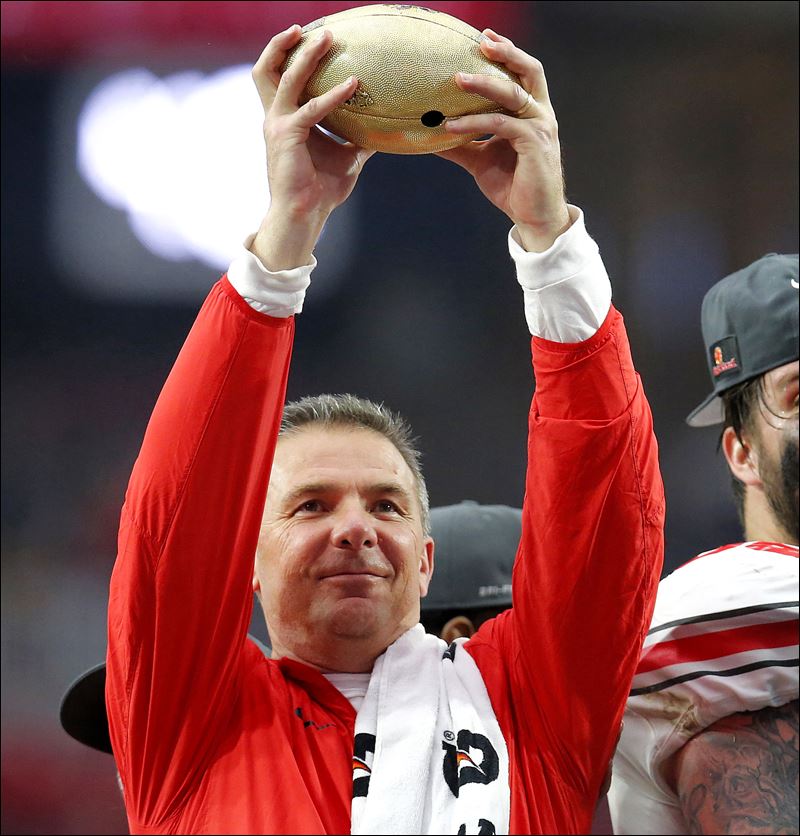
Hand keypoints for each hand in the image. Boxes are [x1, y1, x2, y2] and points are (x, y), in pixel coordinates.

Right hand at [250, 26, 374, 269]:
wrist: (304, 215)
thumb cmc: (322, 190)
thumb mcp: (347, 159)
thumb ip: (358, 141)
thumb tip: (384, 133)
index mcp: (285, 119)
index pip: (279, 78)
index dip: (289, 55)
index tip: (312, 37)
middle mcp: (275, 117)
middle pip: (268, 69)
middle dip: (286, 44)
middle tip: (316, 29)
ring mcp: (277, 124)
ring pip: (285, 78)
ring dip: (305, 56)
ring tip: (327, 39)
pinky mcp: (286, 135)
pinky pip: (312, 108)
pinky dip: (334, 95)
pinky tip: (353, 85)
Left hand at [436, 30, 570, 251]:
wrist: (533, 217)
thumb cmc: (512, 186)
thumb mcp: (480, 160)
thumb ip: (460, 144)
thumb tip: (429, 135)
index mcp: (532, 113)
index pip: (522, 74)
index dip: (506, 53)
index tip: (483, 37)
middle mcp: (540, 114)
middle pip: (528, 71)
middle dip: (506, 53)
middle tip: (480, 41)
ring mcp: (540, 128)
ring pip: (512, 94)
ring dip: (484, 84)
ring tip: (457, 79)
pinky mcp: (534, 144)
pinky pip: (500, 125)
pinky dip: (474, 122)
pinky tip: (450, 125)